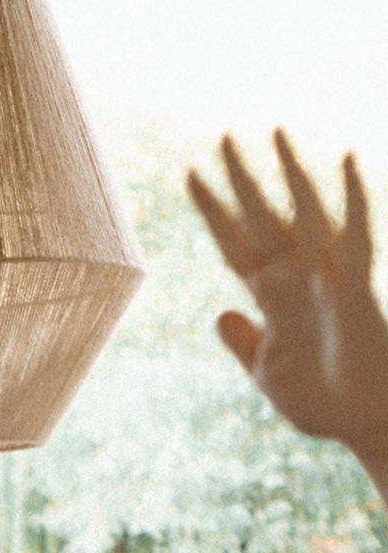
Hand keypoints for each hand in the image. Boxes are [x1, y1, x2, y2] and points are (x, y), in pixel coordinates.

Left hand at [188, 132, 387, 463]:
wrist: (363, 421)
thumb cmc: (322, 399)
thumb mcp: (267, 370)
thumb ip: (245, 341)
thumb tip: (220, 314)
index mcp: (272, 297)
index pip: (235, 244)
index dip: (213, 212)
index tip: (189, 176)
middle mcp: (298, 278)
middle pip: (262, 218)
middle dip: (241, 181)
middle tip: (220, 136)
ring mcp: (326, 278)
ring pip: (303, 213)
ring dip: (288, 173)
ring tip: (273, 131)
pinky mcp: (353, 287)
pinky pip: (355, 234)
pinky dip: (352, 198)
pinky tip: (346, 159)